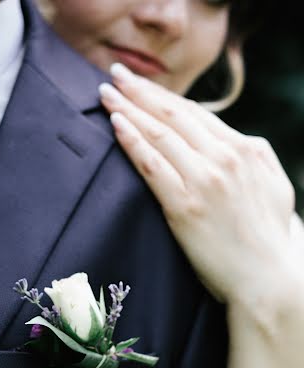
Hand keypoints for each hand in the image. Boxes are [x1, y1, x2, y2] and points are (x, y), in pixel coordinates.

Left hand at [99, 63, 296, 305]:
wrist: (267, 280)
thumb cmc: (270, 239)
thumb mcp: (274, 188)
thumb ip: (254, 160)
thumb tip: (238, 142)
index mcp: (247, 150)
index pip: (197, 114)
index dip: (165, 96)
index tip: (143, 85)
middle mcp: (225, 158)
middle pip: (174, 114)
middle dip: (140, 91)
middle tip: (114, 74)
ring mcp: (204, 180)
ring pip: (159, 134)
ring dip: (128, 109)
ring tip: (105, 93)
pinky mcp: (184, 206)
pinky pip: (151, 164)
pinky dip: (132, 141)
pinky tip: (115, 124)